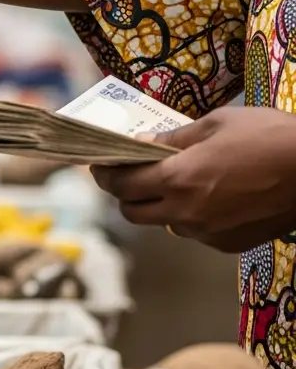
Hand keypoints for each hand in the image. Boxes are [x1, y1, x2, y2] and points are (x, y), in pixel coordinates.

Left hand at [91, 107, 295, 251]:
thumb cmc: (269, 137)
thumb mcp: (216, 124)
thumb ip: (173, 139)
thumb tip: (142, 143)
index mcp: (178, 180)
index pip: (120, 185)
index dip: (105, 175)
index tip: (100, 165)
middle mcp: (186, 212)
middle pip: (132, 213)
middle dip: (126, 194)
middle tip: (132, 175)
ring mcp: (207, 233)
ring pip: (165, 223)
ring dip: (161, 205)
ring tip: (180, 181)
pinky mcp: (228, 245)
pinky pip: (196, 231)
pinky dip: (193, 215)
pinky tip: (212, 195)